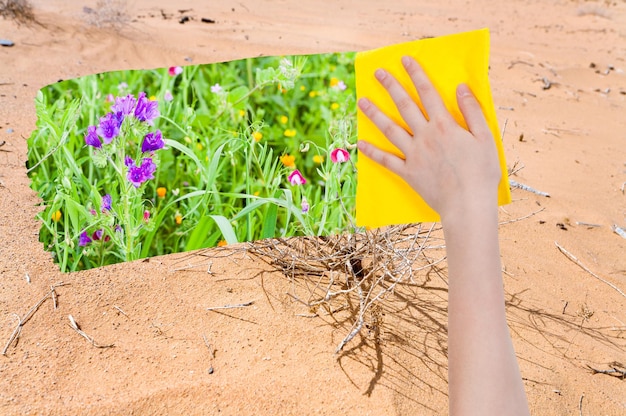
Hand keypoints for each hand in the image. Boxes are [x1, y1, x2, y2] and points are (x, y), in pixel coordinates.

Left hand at [357, 56, 500, 221]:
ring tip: (361, 101)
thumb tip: (462, 87)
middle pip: (404, 106)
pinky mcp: (407, 173)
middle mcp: (425, 136)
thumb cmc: (482, 173)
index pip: (428, 92)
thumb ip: (473, 111)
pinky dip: (372, 152)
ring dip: (374, 114)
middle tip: (377, 73)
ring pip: (390, 129)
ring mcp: (413, 154)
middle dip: (391, 87)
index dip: (416, 74)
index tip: (405, 60)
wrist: (467, 205)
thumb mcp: (486, 138)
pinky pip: (386, 160)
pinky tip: (360, 143)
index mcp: (445, 125)